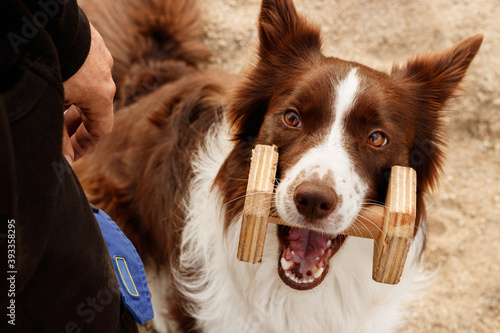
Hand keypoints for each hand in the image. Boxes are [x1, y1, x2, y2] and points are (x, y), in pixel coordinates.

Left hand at [62, 23, 114, 165]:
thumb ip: (59, 137)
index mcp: (102, 96)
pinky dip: (76, 80)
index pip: (102, 129)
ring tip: (57, 107)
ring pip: (91, 88)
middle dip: (77, 125)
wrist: (55, 23)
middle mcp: (107, 78)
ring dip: (76, 101)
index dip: (86, 144)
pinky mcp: (94, 43)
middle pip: (96, 110)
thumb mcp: (54, 105)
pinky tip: (61, 79)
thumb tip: (66, 164)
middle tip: (61, 134)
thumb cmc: (54, 65)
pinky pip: (88, 68)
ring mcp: (102, 58)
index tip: (73, 152)